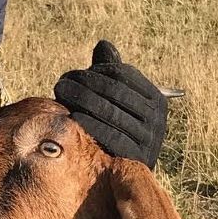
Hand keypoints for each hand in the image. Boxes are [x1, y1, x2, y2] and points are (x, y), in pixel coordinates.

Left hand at [53, 40, 167, 167]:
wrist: (123, 174)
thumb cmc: (113, 129)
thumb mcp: (115, 101)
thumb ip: (110, 74)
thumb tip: (103, 45)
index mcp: (156, 98)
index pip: (123, 75)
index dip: (94, 72)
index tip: (70, 74)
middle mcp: (158, 117)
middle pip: (116, 91)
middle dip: (84, 84)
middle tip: (59, 84)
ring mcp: (151, 138)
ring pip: (112, 112)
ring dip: (83, 100)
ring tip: (59, 94)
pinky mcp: (139, 158)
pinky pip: (113, 137)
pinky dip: (91, 125)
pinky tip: (71, 118)